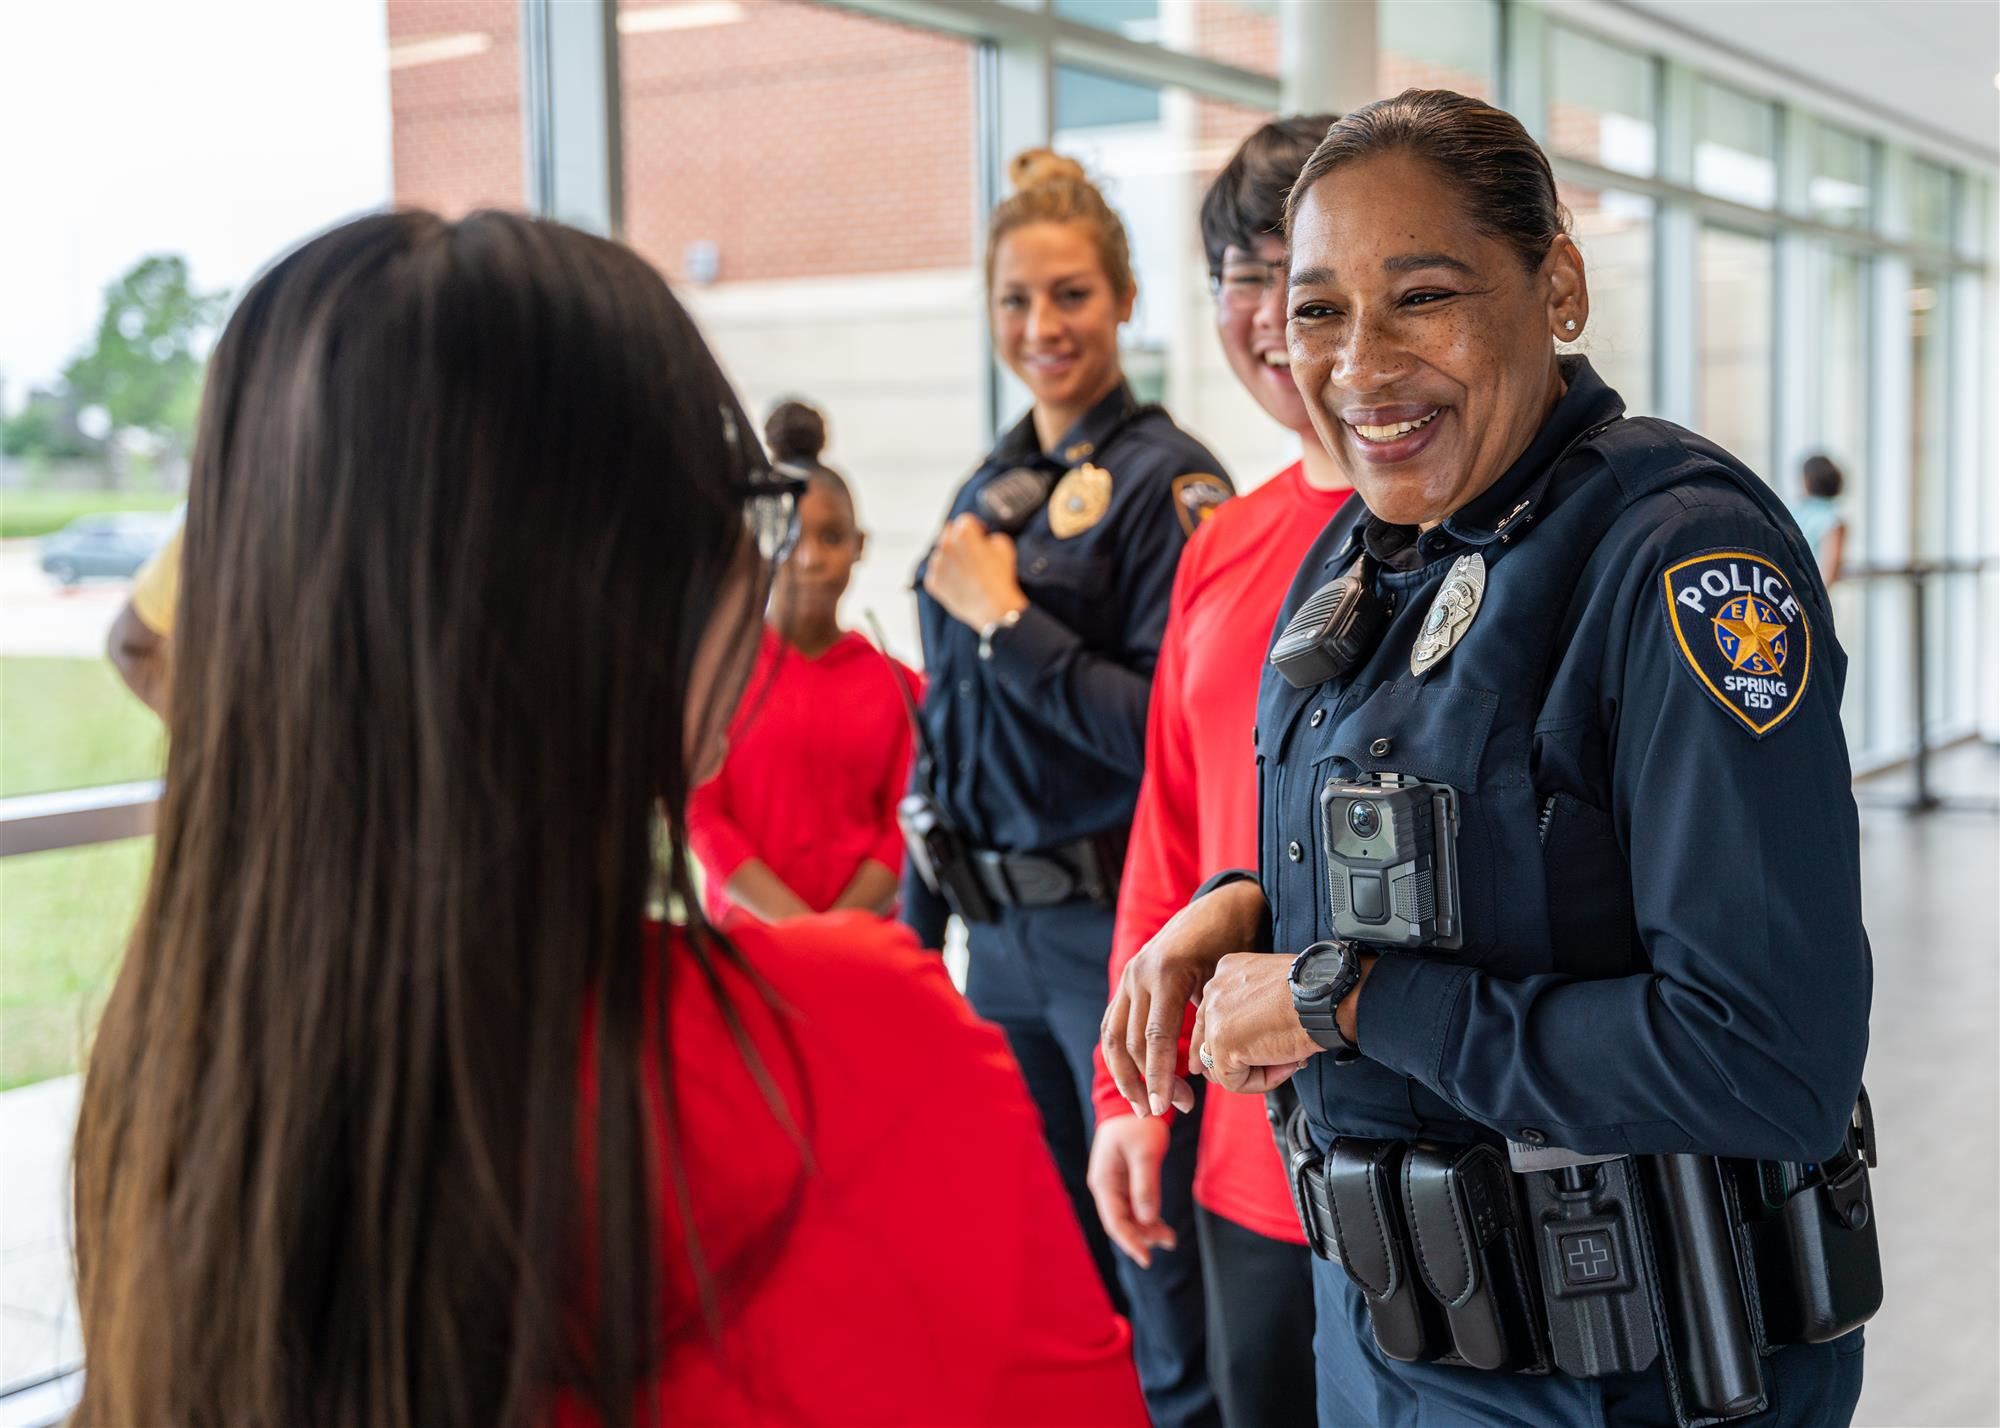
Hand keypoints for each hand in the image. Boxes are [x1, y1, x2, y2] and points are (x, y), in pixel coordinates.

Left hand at [923, 513, 1026, 630]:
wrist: (994, 609)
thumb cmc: (1000, 577)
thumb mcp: (1005, 546)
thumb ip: (991, 535)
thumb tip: (983, 539)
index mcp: (963, 533)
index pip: (965, 521)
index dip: (976, 527)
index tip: (981, 535)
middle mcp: (945, 545)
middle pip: (949, 533)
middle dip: (960, 539)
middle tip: (972, 552)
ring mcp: (937, 565)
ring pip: (941, 553)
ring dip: (951, 557)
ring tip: (967, 571)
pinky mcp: (932, 582)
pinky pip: (937, 572)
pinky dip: (946, 575)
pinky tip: (961, 582)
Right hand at [1086, 1115, 1176, 1268]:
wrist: (1135, 1102)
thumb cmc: (1138, 1124)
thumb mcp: (1145, 1152)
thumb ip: (1145, 1185)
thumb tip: (1147, 1220)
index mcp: (1104, 1181)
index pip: (1115, 1221)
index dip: (1131, 1242)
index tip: (1147, 1259)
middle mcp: (1105, 1186)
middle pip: (1121, 1222)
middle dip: (1142, 1237)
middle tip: (1169, 1241)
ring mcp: (1114, 1185)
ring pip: (1128, 1217)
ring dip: (1146, 1230)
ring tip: (1170, 1238)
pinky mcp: (1124, 1181)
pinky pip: (1134, 1207)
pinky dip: (1147, 1218)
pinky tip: (1162, 1228)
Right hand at [1101, 879, 1267, 1117]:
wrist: (1223, 905)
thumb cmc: (1235, 941)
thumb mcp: (1225, 977)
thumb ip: (1210, 1019)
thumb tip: (1203, 1068)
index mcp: (1166, 973)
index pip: (1156, 1038)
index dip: (1160, 1076)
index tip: (1166, 1106)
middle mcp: (1139, 974)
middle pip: (1132, 1042)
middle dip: (1148, 1081)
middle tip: (1167, 1109)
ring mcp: (1129, 975)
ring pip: (1113, 1036)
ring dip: (1127, 1074)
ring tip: (1144, 1103)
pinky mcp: (1127, 979)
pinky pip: (1114, 1021)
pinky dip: (1120, 1052)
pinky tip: (1135, 1075)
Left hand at [1189, 952, 1317, 1093]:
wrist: (1326, 998)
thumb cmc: (1315, 992)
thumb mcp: (1276, 989)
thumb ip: (1255, 1007)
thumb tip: (1250, 1041)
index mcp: (1228, 971)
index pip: (1214, 1014)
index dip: (1233, 1038)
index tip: (1252, 1049)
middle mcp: (1215, 990)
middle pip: (1207, 1039)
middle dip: (1231, 1061)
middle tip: (1261, 1068)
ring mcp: (1215, 1018)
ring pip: (1220, 1064)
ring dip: (1253, 1071)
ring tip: (1287, 1061)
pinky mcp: (1223, 1045)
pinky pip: (1234, 1081)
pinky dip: (1260, 1082)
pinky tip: (1286, 1065)